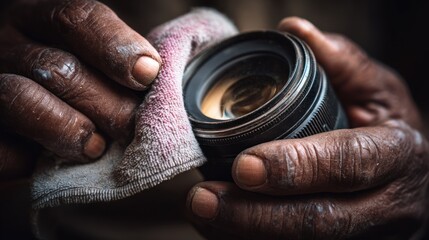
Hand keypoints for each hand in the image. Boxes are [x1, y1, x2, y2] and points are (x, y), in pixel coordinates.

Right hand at [0, 0, 160, 180]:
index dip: (116, 46)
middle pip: (60, 67)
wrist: (19, 117)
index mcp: (40, 21)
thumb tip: (153, 75)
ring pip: (22, 99)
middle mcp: (8, 46)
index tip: (147, 74)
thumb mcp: (89, 58)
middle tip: (131, 127)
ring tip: (96, 147)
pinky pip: (0, 148)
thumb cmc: (74, 85)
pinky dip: (28, 158)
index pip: (76, 19)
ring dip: (69, 129)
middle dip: (108, 104)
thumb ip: (116, 61)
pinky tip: (48, 161)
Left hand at [186, 17, 428, 238]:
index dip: (297, 165)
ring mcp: (368, 236)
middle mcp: (388, 205)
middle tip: (203, 199)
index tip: (244, 165)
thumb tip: (296, 30)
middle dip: (256, 214)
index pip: (348, 163)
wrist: (410, 181)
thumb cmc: (388, 130)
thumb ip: (341, 62)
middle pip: (321, 220)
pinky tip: (219, 229)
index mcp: (398, 155)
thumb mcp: (379, 91)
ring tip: (202, 214)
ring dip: (245, 234)